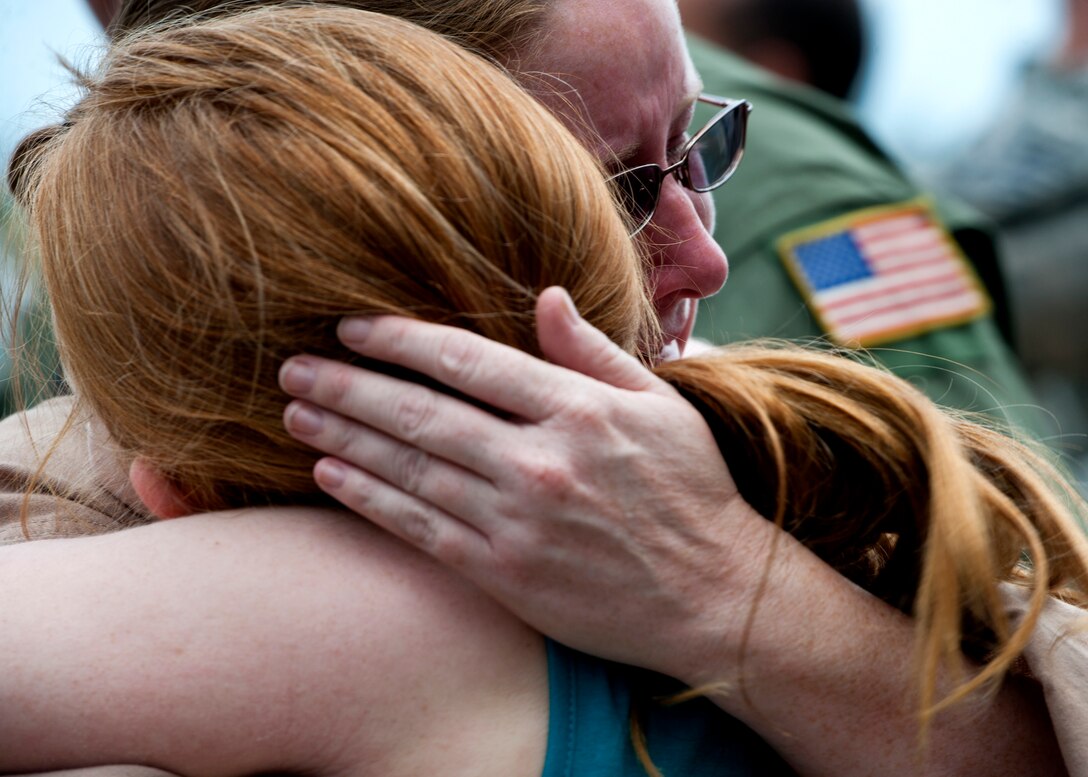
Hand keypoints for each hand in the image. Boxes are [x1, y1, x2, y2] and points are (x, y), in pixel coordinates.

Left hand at [279, 287, 767, 678]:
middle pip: (422, 412)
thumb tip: (542, 295)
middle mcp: (542, 461)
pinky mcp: (506, 574)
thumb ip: (592, 351)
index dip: (398, 339)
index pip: (466, 359)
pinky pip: (420, 528)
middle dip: (348, 385)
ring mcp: (519, 522)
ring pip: (410, 469)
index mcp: (579, 409)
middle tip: (293, 366)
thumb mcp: (658, 405)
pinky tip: (331, 472)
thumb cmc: (691, 492)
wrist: (715, 598)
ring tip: (295, 412)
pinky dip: (369, 498)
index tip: (350, 326)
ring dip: (343, 436)